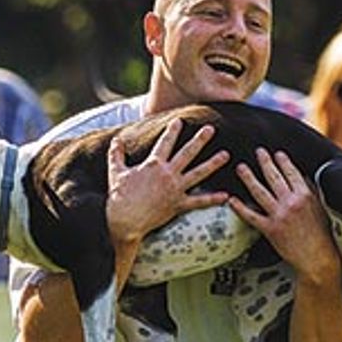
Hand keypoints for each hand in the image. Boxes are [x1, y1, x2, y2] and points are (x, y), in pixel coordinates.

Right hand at [105, 121, 229, 246]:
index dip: (172, 130)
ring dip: (213, 164)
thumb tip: (116, 140)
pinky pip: (198, 201)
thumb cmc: (119, 196)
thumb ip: (116, 154)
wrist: (125, 220)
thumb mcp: (116, 171)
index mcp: (153, 164)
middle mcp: (168, 174)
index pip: (165, 143)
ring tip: (226, 155)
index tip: (180, 120)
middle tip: (211, 129)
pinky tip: (226, 196)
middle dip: (200, 140)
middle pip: (187, 153)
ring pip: (198, 173)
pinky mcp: (178, 205)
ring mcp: (175, 189)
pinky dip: (212, 199)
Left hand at [228, 149, 340, 284]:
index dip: (283, 162)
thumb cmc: (323, 236)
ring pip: (260, 192)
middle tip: (258, 152)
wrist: (318, 258)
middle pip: (274, 178)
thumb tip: (304, 178)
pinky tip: (232, 200)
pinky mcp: (270, 230)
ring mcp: (279, 215)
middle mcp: (291, 203)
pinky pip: (252, 216)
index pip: (292, 173)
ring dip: (249, 178)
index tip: (277, 154)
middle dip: (265, 162)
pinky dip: (240, 208)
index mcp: (305, 196)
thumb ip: (311, 193)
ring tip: (241, 168)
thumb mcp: (322, 209)